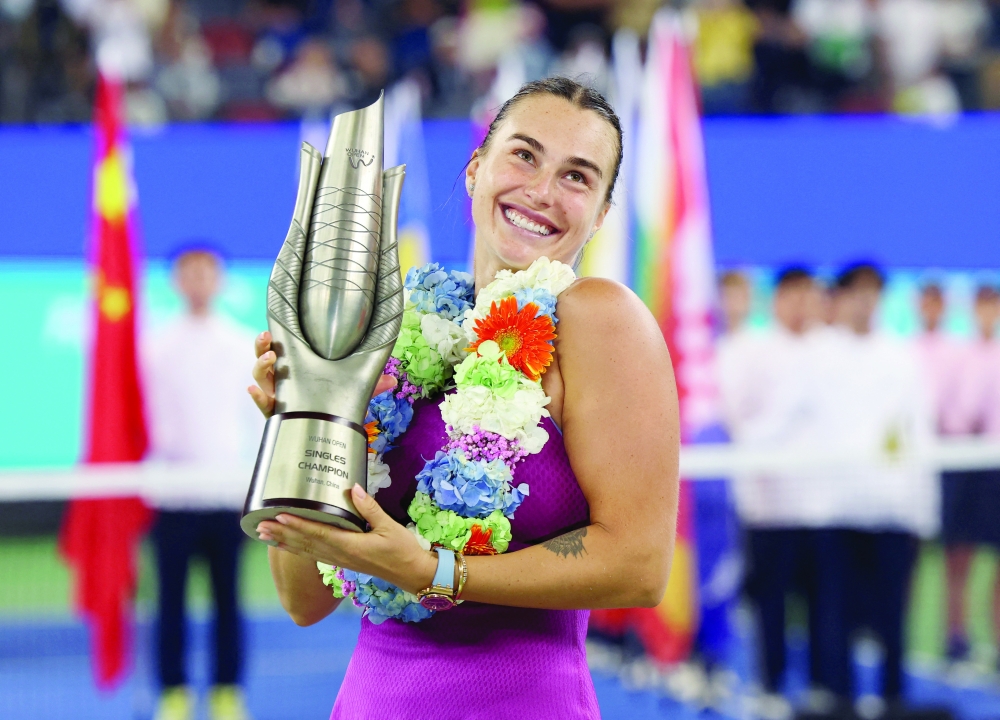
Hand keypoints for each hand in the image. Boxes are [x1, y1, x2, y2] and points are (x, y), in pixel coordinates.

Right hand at [249, 331, 397, 417]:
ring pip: (260, 380)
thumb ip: (370, 386)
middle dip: (262, 349)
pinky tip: (254, 391)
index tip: (270, 331)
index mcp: (297, 373)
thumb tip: (393, 379)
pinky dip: (257, 398)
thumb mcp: (351, 394)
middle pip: (264, 362)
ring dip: (260, 367)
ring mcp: (278, 401)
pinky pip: (263, 407)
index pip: (281, 352)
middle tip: (267, 339)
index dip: (271, 341)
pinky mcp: (278, 418)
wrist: (328, 440)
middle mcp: (283, 385)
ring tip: (270, 359)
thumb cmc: (334, 411)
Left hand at [256, 484, 436, 594]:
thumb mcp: (389, 526)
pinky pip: (314, 554)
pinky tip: (286, 544)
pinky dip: (297, 548)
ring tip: (264, 534)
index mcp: (351, 546)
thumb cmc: (402, 549)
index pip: (318, 534)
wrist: (411, 573)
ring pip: (306, 551)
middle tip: (260, 525)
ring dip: (284, 542)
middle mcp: (341, 555)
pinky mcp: (342, 561)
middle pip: (305, 544)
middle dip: (282, 534)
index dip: (298, 525)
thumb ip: (369, 507)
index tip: (279, 517)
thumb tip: (352, 488)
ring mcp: (340, 560)